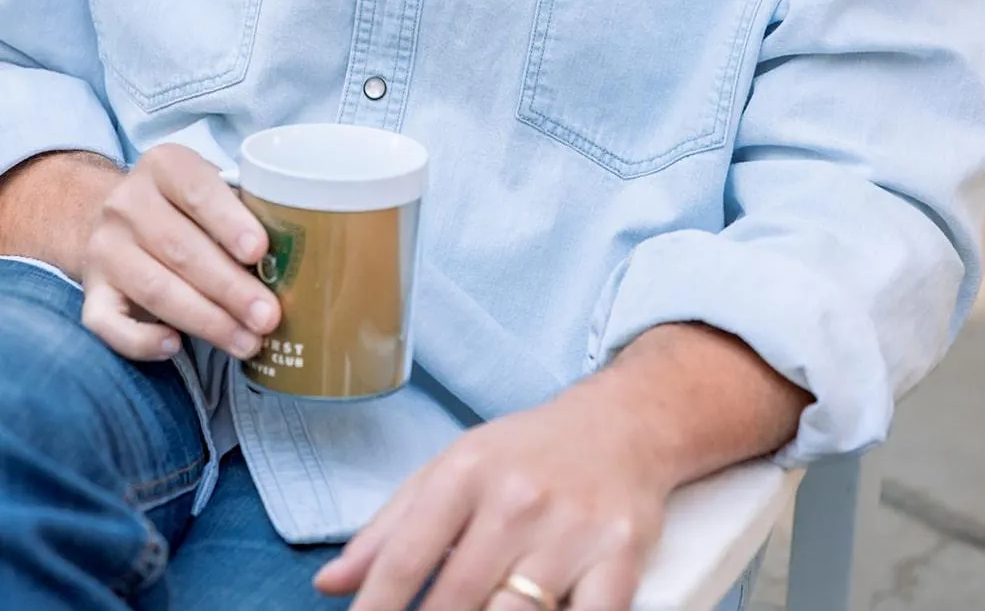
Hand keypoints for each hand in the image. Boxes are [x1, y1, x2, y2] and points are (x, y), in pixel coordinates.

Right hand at [80, 143, 280, 361]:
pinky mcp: (91, 291)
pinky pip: (108, 323)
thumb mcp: (210, 188)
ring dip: (206, 320)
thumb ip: (241, 211)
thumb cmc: (185, 207)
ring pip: (155, 290)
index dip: (229, 222)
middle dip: (230, 287)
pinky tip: (174, 346)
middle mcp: (126, 204)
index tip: (259, 251)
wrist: (117, 219)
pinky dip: (140, 340)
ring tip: (246, 342)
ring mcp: (104, 249)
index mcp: (163, 166)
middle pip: (181, 249)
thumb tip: (289, 259)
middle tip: (268, 316)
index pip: (197, 191)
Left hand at [313, 372, 671, 610]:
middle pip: (457, 597)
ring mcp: (571, 530)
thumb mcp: (453, 467)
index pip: (406, 557)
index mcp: (467, 472)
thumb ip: (389, 528)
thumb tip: (329, 584)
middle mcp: (517, 498)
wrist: (624, 422)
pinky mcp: (621, 556)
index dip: (374, 610)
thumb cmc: (527, 453)